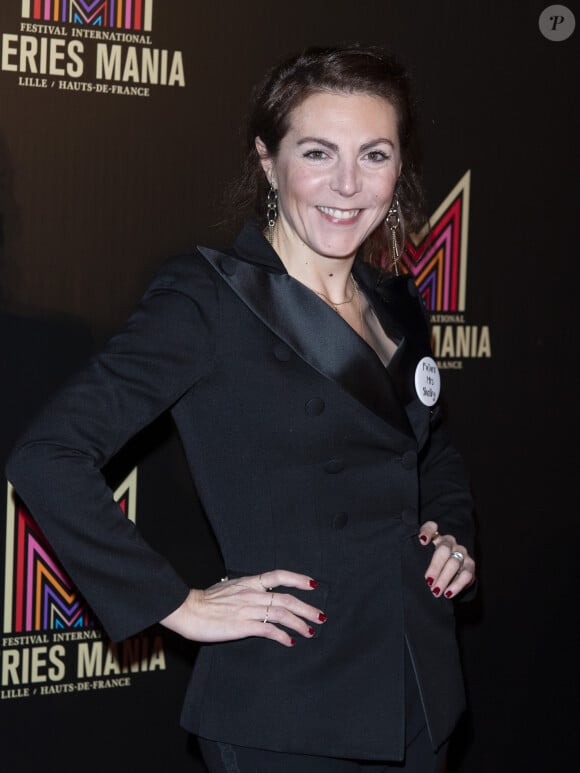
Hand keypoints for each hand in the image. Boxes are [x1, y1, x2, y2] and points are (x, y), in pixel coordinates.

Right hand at [160, 569, 324, 646]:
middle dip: (307, 608)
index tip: (313, 584)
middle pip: (287, 598)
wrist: (188, 609)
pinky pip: (269, 630)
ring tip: (311, 631)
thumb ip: (245, 589)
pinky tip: (290, 642)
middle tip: (321, 616)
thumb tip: (256, 593)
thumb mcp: (228, 587)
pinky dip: (282, 636)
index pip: (279, 575)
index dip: (298, 579)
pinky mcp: (243, 626)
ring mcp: (248, 609)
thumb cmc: (205, 600)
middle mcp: (252, 593)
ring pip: (282, 614)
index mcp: (249, 582)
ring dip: (300, 623)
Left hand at [418, 521, 474, 598]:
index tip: (422, 541)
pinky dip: (457, 585)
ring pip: (454, 563)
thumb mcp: (423, 558)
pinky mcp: (470, 566)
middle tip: (428, 581)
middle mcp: (450, 542)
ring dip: (444, 579)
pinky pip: (466, 575)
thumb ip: (416, 556)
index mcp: (436, 537)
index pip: (431, 527)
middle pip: (444, 550)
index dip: (427, 532)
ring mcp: (461, 552)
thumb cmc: (431, 565)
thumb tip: (400, 563)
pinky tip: (448, 593)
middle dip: (435, 566)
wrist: (451, 574)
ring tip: (436, 591)